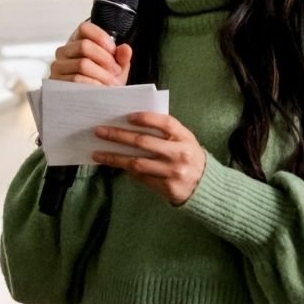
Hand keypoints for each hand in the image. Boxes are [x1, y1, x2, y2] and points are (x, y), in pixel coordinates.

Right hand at [48, 22, 131, 86]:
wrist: (93, 101)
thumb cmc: (103, 81)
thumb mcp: (116, 67)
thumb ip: (122, 57)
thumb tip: (125, 49)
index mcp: (78, 41)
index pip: (85, 28)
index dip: (101, 38)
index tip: (114, 51)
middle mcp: (64, 51)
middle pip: (85, 46)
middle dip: (105, 59)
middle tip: (116, 71)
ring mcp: (58, 66)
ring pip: (82, 64)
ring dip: (101, 75)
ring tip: (111, 83)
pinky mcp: (56, 82)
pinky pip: (76, 80)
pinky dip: (93, 85)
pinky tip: (101, 90)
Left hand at [91, 112, 205, 205]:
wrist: (205, 186)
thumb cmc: (188, 156)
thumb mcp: (184, 140)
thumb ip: (165, 132)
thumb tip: (131, 124)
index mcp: (185, 138)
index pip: (165, 123)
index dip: (146, 118)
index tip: (127, 116)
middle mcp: (179, 154)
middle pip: (144, 142)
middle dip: (119, 136)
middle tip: (100, 131)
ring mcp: (173, 172)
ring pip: (137, 163)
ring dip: (114, 157)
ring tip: (98, 153)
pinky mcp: (166, 187)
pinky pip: (141, 176)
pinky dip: (126, 169)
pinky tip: (113, 163)